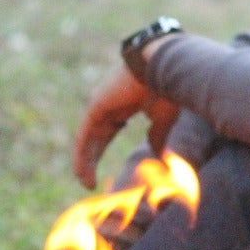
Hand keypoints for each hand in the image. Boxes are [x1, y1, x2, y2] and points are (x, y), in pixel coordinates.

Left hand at [73, 63, 179, 189]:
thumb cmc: (168, 87)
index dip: (101, 150)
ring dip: (84, 162)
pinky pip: (84, 136)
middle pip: (94, 137)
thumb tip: (157, 153)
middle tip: (88, 182)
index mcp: (122, 104)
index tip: (103, 167)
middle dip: (91, 159)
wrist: (164, 66)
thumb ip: (157, 135)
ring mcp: (100, 104)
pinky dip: (82, 155)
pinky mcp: (96, 107)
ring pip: (87, 138)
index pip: (107, 130)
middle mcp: (108, 104)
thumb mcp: (163, 119)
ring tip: (85, 183)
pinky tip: (81, 172)